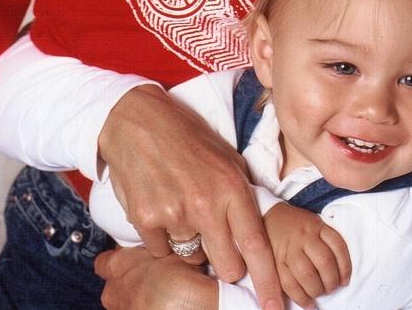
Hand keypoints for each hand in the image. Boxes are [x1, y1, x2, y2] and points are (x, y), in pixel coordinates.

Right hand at [98, 85, 282, 309]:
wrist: (137, 121)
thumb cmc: (186, 138)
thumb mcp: (226, 158)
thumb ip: (240, 196)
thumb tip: (254, 236)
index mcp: (232, 186)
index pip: (256, 245)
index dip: (268, 281)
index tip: (274, 306)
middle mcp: (207, 204)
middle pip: (228, 266)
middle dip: (227, 264)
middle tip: (216, 242)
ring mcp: (175, 214)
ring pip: (193, 259)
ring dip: (191, 244)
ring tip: (182, 208)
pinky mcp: (146, 220)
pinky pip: (162, 251)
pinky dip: (162, 237)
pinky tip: (160, 206)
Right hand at [263, 203, 350, 308]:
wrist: (268, 217)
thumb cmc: (296, 225)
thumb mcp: (314, 223)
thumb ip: (326, 240)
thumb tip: (341, 271)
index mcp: (316, 225)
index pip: (338, 246)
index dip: (345, 267)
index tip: (344, 280)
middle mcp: (303, 236)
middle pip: (324, 261)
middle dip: (331, 281)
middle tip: (331, 288)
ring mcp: (288, 249)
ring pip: (307, 274)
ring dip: (317, 289)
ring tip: (319, 293)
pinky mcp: (276, 262)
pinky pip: (289, 284)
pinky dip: (301, 298)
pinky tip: (308, 303)